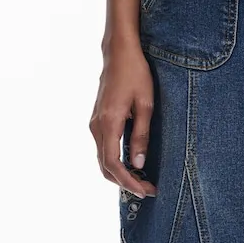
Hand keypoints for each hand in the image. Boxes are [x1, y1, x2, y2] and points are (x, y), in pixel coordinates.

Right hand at [89, 42, 157, 197]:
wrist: (119, 52)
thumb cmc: (135, 74)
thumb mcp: (146, 105)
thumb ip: (141, 135)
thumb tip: (138, 163)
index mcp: (108, 123)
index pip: (112, 163)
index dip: (128, 182)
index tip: (144, 190)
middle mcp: (96, 126)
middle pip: (105, 167)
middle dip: (126, 183)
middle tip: (148, 190)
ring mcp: (95, 124)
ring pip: (103, 160)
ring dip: (121, 174)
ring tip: (143, 180)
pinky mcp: (98, 121)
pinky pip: (104, 149)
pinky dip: (116, 163)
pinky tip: (133, 165)